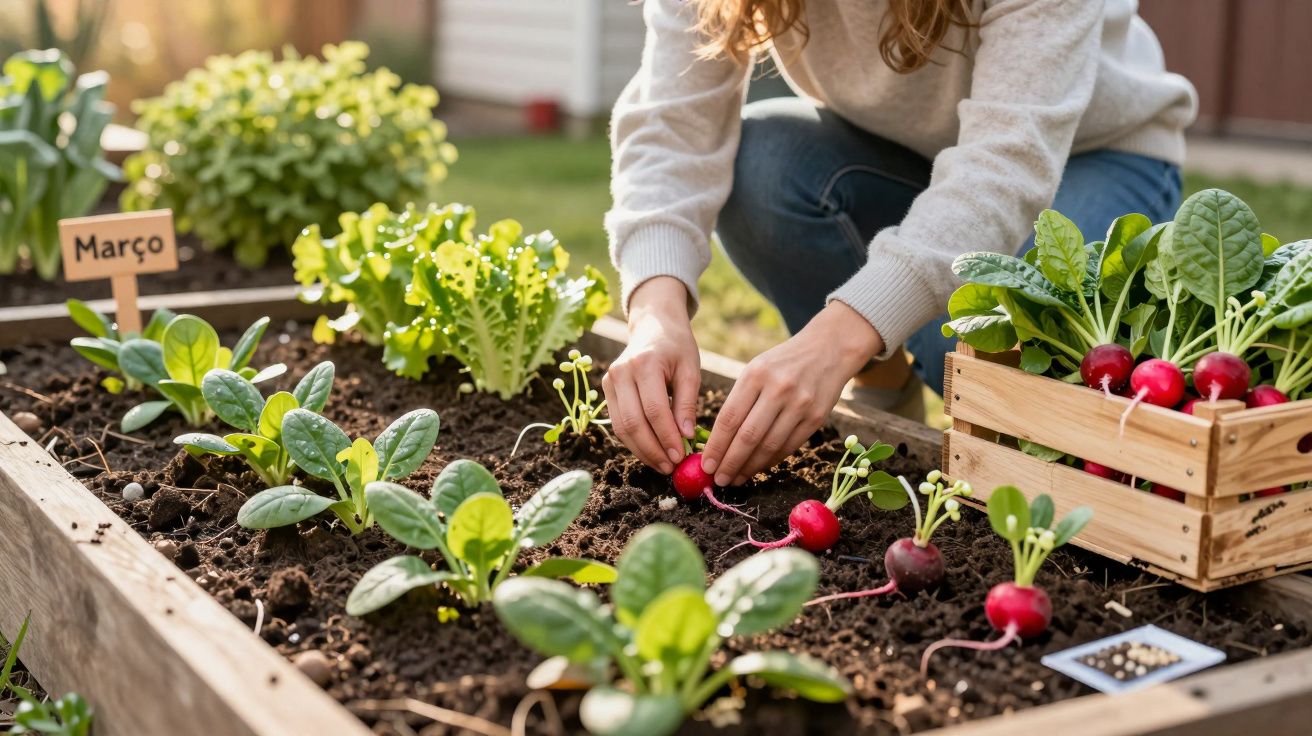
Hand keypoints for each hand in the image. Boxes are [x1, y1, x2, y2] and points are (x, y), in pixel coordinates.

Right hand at [602, 277, 700, 473]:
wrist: (652, 326)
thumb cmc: (677, 347)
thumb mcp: (690, 369)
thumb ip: (687, 403)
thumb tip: (686, 436)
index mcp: (644, 363)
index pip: (654, 409)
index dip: (666, 437)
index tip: (681, 456)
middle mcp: (621, 372)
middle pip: (632, 422)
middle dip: (652, 450)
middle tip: (671, 467)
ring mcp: (609, 381)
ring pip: (621, 427)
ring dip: (641, 451)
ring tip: (662, 465)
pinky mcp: (606, 389)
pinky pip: (618, 423)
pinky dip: (634, 441)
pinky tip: (651, 451)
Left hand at [701, 301, 883, 485]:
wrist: (828, 349)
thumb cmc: (783, 363)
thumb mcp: (756, 369)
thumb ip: (739, 401)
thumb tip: (719, 442)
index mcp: (755, 375)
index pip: (729, 418)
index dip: (716, 445)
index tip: (706, 464)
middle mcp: (778, 389)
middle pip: (748, 436)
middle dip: (730, 463)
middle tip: (719, 480)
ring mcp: (800, 404)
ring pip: (769, 446)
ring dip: (750, 467)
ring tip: (736, 478)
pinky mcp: (816, 417)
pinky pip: (789, 447)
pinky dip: (771, 461)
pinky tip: (758, 467)